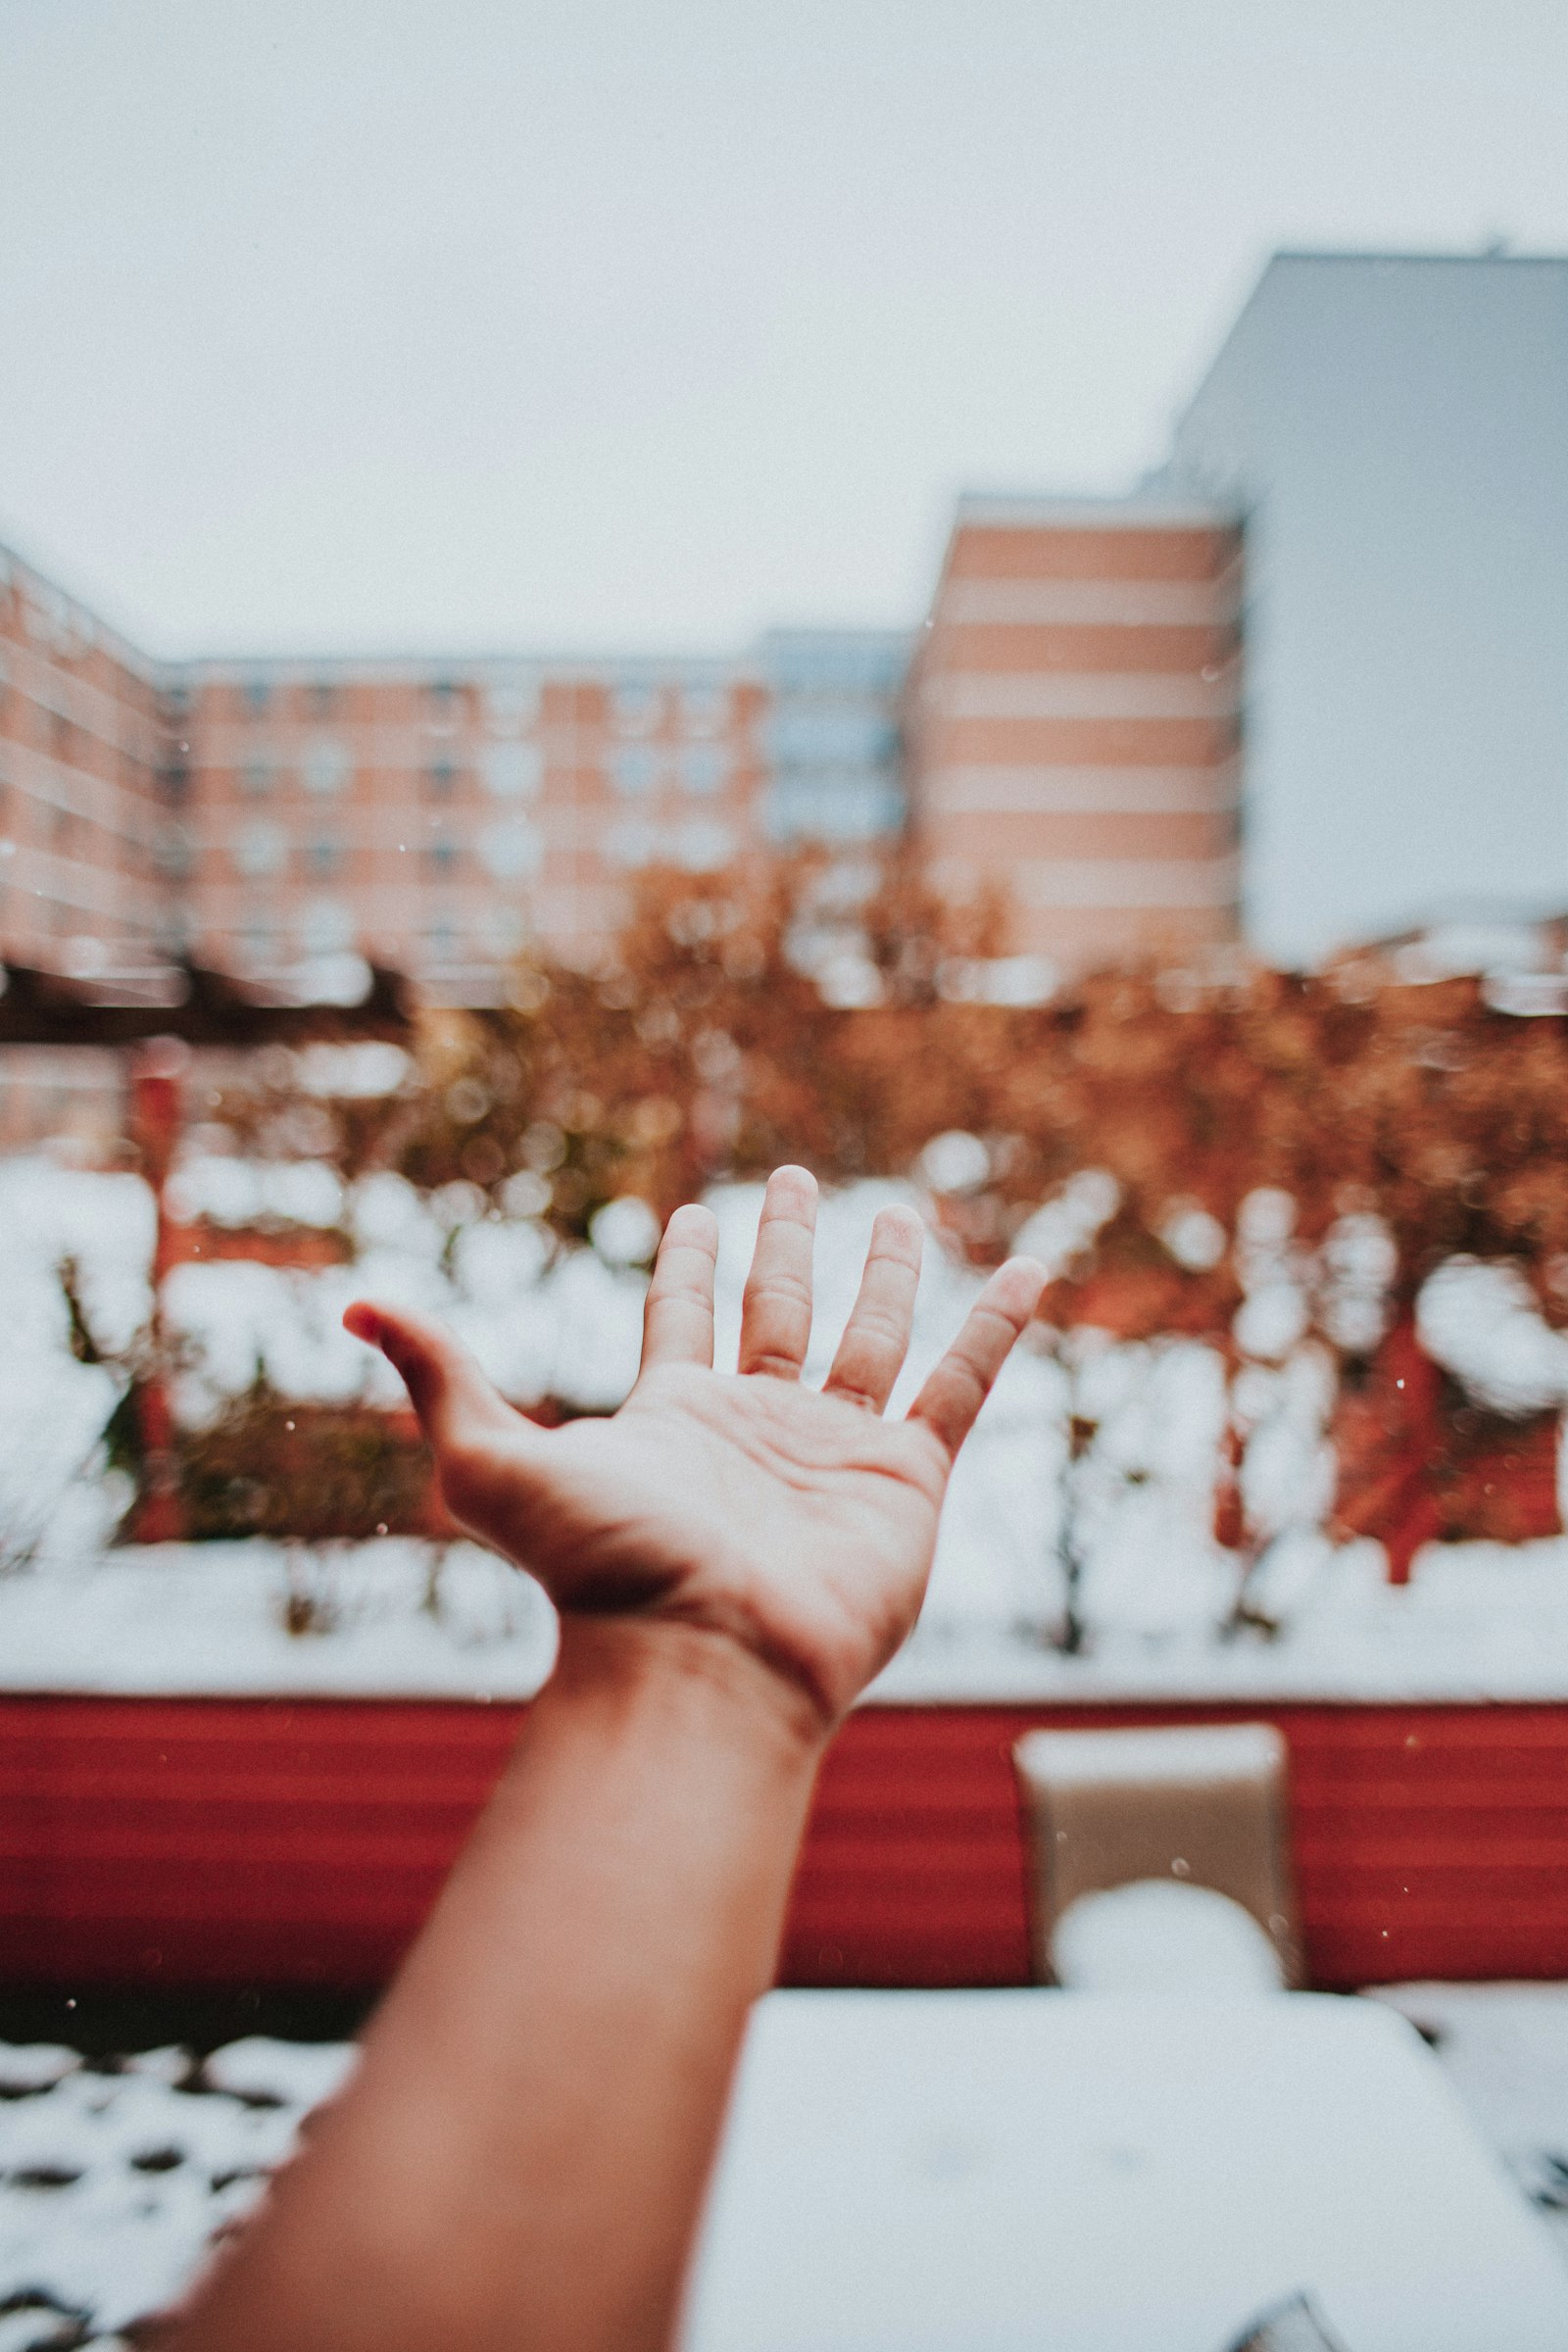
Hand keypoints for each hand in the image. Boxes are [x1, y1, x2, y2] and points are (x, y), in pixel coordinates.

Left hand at [345, 1167, 1044, 1734]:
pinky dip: (996, 1327)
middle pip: (778, 1312)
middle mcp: (757, 1425)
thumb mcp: (489, 1459)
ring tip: (899, 1210)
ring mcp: (836, 1450)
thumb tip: (352, 1306)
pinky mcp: (906, 1478)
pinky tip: (1027, 1271)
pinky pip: (962, 1383)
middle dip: (785, 1246)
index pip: (681, 1316)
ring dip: (885, 1273)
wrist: (701, 1660)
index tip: (697, 1210)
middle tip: (795, 1180)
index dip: (687, 1264)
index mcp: (673, 1414)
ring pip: (870, 1336)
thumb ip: (439, 1376)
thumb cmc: (598, 1572)